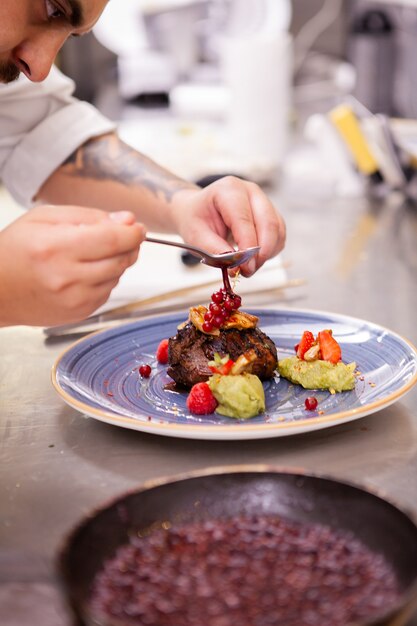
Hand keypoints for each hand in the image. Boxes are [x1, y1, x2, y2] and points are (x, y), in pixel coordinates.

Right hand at [0, 205, 144, 325]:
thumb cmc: (15, 250)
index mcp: (56, 247)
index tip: (137, 227)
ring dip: (115, 262)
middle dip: (129, 246)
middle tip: (121, 237)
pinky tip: (84, 272)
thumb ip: (89, 216)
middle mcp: (66, 277)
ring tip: (92, 254)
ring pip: (117, 276)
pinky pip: (108, 291)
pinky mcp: (79, 313)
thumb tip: (126, 221)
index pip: (113, 240)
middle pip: (121, 260)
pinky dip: (105, 279)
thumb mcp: (44, 218)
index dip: (133, 232)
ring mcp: (74, 299)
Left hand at [172, 176, 285, 276]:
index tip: (244, 268)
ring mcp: (263, 201)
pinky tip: (254, 258)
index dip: (247, 247)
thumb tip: (236, 267)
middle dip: (261, 252)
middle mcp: (251, 191)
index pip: (244, 220)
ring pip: (277, 230)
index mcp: (229, 190)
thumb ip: (215, 250)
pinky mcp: (270, 213)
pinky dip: (271, 251)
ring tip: (248, 267)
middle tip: (248, 271)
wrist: (198, 211)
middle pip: (268, 223)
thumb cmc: (196, 219)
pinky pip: (279, 235)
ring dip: (267, 253)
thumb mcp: (196, 235)